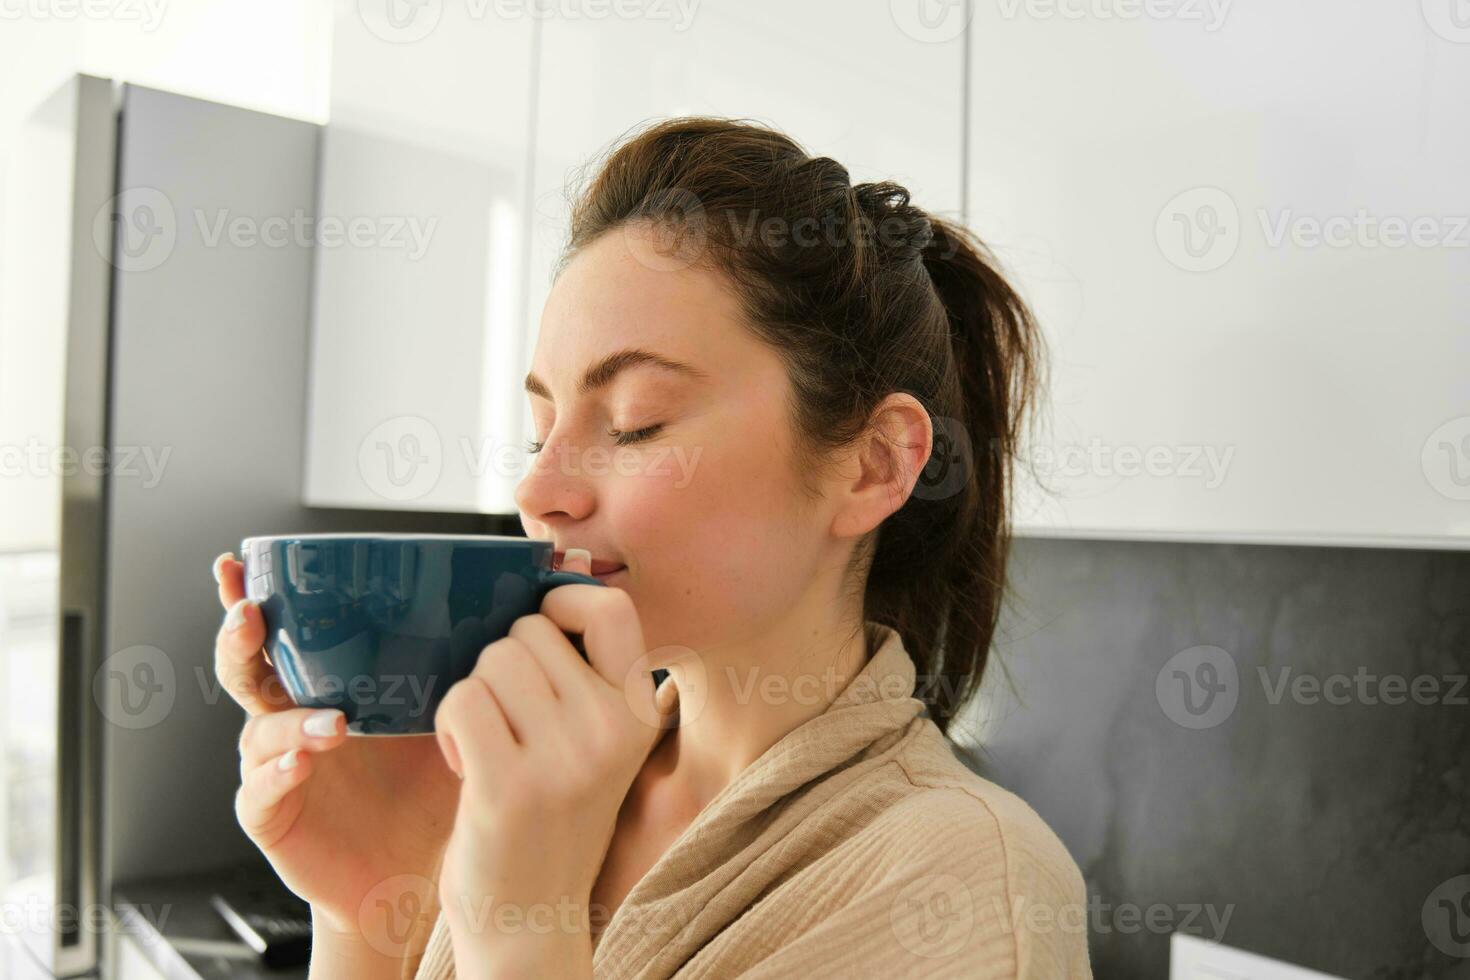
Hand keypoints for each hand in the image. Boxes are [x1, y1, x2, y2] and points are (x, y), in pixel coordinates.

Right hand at [213, 553, 461, 955]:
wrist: (418, 876)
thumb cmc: (435, 785)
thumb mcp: (459, 710)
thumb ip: (481, 648)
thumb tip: (549, 570)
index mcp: (327, 683)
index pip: (283, 629)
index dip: (256, 594)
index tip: (242, 560)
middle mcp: (291, 717)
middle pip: (246, 666)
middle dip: (240, 635)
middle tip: (251, 613)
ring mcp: (274, 766)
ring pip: (257, 729)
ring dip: (287, 719)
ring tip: (331, 722)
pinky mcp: (273, 816)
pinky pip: (261, 792)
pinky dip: (279, 774)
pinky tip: (304, 762)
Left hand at [432, 550, 666, 976]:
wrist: (529, 918)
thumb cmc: (549, 816)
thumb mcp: (592, 741)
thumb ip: (582, 672)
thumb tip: (553, 572)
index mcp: (638, 713)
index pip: (611, 608)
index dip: (563, 600)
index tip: (541, 632)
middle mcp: (612, 731)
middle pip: (528, 632)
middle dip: (502, 664)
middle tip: (508, 723)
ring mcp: (564, 759)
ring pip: (491, 660)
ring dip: (472, 695)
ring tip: (488, 747)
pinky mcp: (509, 786)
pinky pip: (462, 698)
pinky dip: (449, 724)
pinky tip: (466, 763)